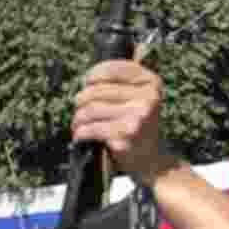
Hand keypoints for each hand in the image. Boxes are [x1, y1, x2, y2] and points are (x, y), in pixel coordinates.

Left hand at [72, 59, 165, 180]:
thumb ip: (120, 83)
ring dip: (78, 117)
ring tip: (78, 123)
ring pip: (91, 109)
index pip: (113, 69)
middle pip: (97, 90)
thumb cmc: (137, 125)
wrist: (150, 159)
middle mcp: (147, 98)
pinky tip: (80, 135)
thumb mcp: (139, 98)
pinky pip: (91, 128)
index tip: (87, 82)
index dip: (93, 74)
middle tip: (78, 107)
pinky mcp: (125, 136)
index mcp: (151, 83)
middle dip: (81, 99)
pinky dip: (80, 132)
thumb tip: (86, 79)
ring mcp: (137, 117)